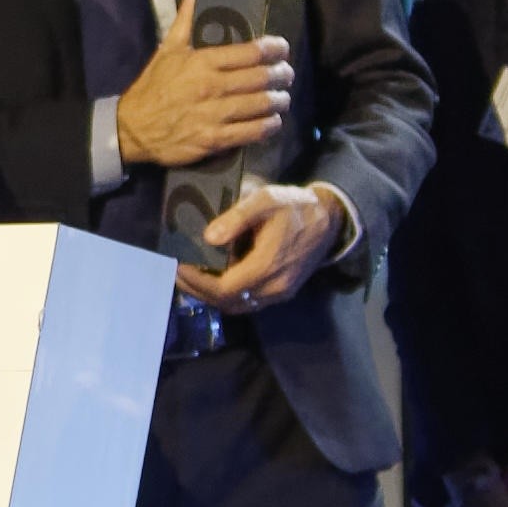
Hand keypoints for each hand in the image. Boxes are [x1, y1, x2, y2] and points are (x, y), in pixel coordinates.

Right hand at [113, 0, 298, 170]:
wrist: (133, 127)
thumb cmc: (154, 85)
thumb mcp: (169, 47)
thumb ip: (187, 17)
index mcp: (203, 62)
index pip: (251, 52)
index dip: (274, 49)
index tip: (282, 49)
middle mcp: (211, 87)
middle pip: (261, 78)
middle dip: (282, 75)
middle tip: (287, 75)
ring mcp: (213, 115)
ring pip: (260, 105)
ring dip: (278, 101)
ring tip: (282, 98)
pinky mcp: (213, 140)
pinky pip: (250, 132)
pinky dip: (267, 126)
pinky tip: (272, 122)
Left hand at [175, 178, 340, 313]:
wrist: (329, 219)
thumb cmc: (295, 207)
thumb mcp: (265, 200)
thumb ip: (236, 217)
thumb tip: (208, 237)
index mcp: (267, 266)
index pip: (224, 288)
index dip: (198, 282)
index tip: (179, 267)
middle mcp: (273, 287)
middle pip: (227, 302)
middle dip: (198, 291)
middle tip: (178, 274)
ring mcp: (279, 293)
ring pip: (237, 306)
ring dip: (211, 296)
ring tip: (191, 278)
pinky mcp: (282, 292)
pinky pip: (249, 303)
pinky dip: (228, 296)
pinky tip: (216, 280)